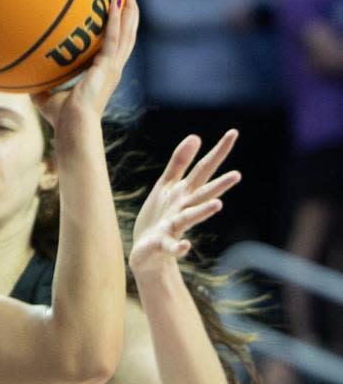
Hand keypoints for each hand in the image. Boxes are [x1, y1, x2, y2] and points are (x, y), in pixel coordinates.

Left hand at [31, 0, 138, 128]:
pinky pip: (114, 37)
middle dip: (130, 10)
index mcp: (103, 72)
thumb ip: (39, 85)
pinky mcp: (108, 67)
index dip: (120, 26)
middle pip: (128, 32)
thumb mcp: (46, 97)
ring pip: (128, 31)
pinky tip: (114, 1)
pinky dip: (115, 19)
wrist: (72, 127)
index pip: (116, 44)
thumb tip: (23, 77)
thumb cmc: (61, 118)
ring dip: (130, 8)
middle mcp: (113, 67)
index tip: (120, 7)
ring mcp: (113, 67)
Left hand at [129, 129, 240, 276]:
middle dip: (219, 185)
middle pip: (202, 194)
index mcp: (184, 193)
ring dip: (203, 211)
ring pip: (190, 217)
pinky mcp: (162, 243)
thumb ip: (180, 163)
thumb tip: (196, 136)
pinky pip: (171, 246)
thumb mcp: (167, 186)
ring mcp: (174, 227)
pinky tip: (185, 247)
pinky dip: (178, 247)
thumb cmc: (159, 216)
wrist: (146, 251)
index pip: (204, 169)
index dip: (218, 152)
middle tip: (237, 174)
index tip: (233, 132)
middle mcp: (184, 209)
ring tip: (218, 205)